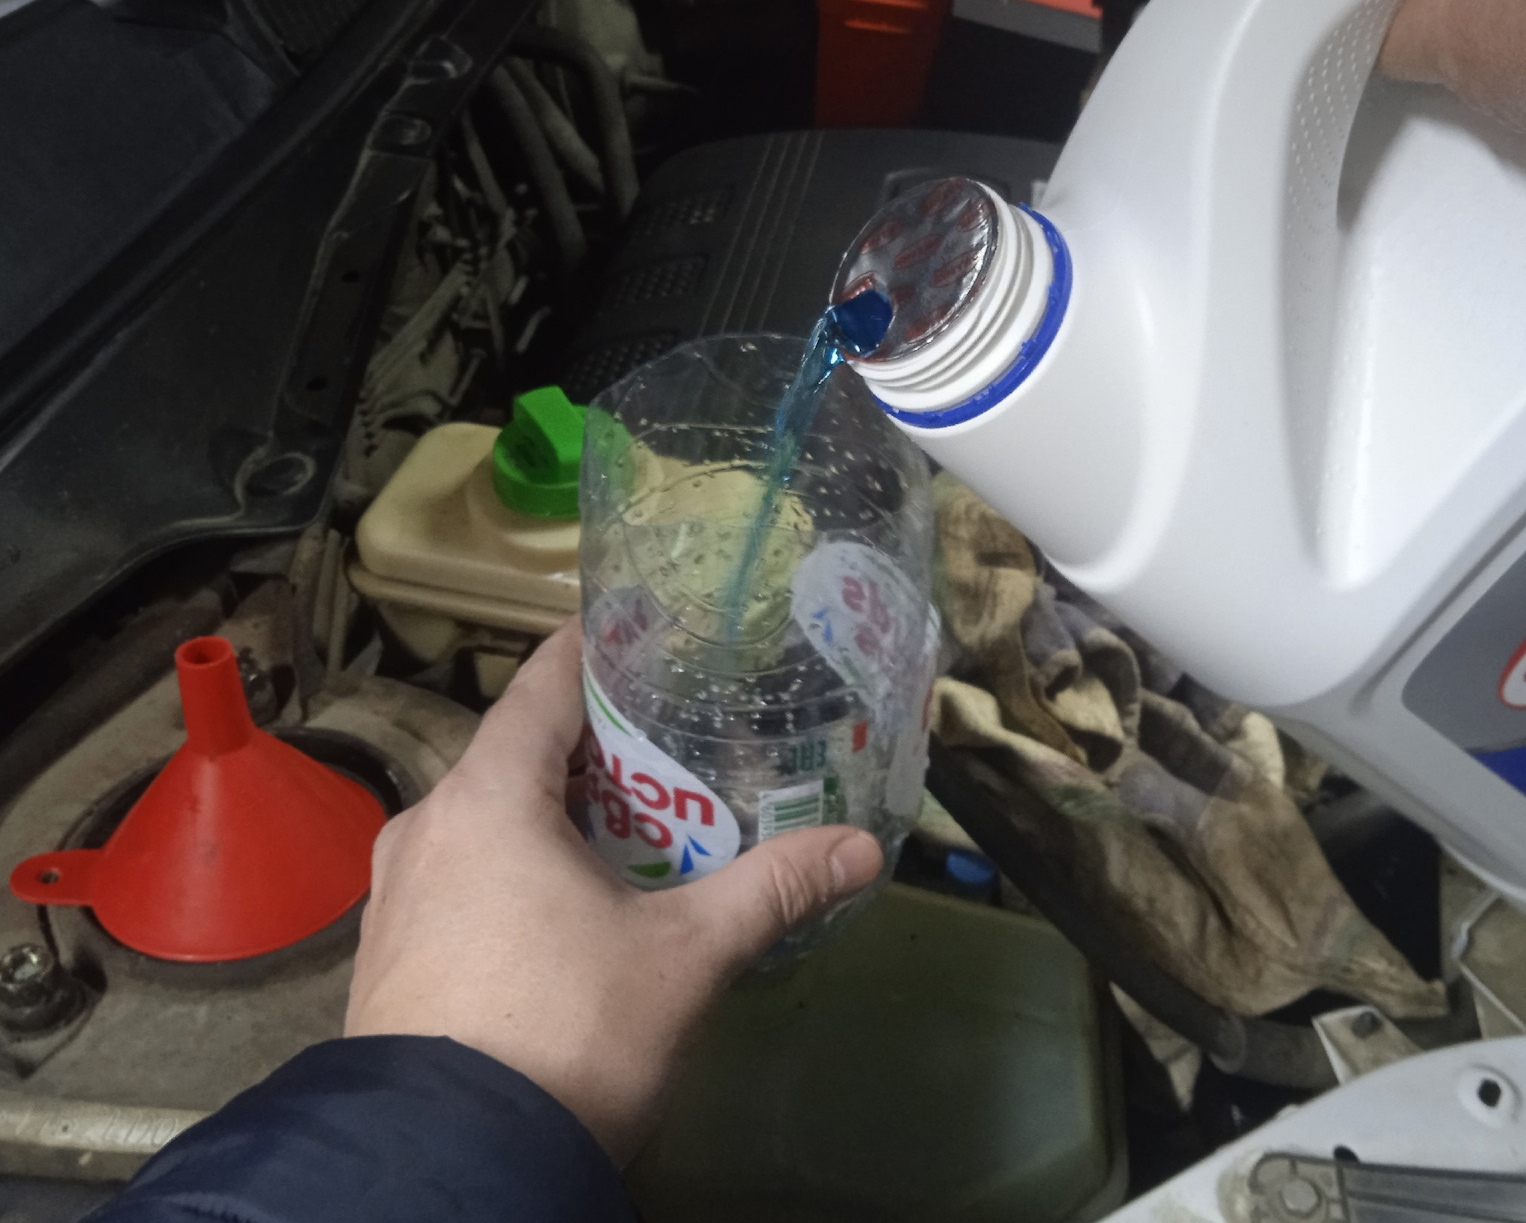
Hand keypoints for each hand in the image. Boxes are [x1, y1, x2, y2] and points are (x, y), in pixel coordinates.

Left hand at [344, 619, 884, 1165]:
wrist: (450, 1165)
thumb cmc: (569, 1030)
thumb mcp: (686, 955)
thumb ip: (773, 889)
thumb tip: (862, 848)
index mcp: (486, 799)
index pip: (543, 686)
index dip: (598, 651)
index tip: (649, 633)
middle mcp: (425, 829)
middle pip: (517, 755)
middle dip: (597, 752)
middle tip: (676, 751)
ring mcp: (396, 896)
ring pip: (487, 823)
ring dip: (556, 818)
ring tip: (637, 834)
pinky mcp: (389, 957)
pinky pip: (462, 878)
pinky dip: (517, 870)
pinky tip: (572, 910)